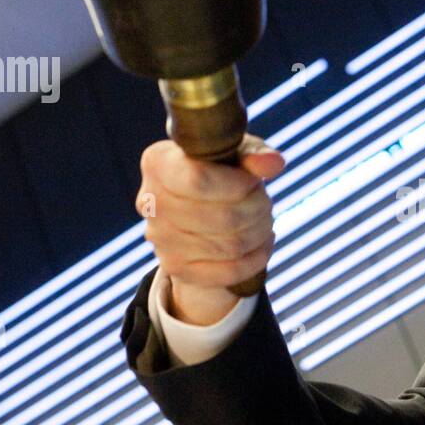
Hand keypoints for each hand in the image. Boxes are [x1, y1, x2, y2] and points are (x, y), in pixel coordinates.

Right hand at [137, 135, 284, 325]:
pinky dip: (256, 258)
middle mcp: (151, 203)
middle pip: (223, 217)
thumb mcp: (236, 152)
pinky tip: (263, 243)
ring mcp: (160, 240)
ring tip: (264, 220)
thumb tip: (273, 164)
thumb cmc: (220, 171)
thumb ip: (254, 153)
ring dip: (259, 232)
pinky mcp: (176, 268)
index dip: (239, 185)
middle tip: (264, 203)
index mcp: (158, 163)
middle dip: (258, 209)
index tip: (253, 181)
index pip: (200, 181)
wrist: (195, 206)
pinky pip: (229, 272)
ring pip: (230, 246)